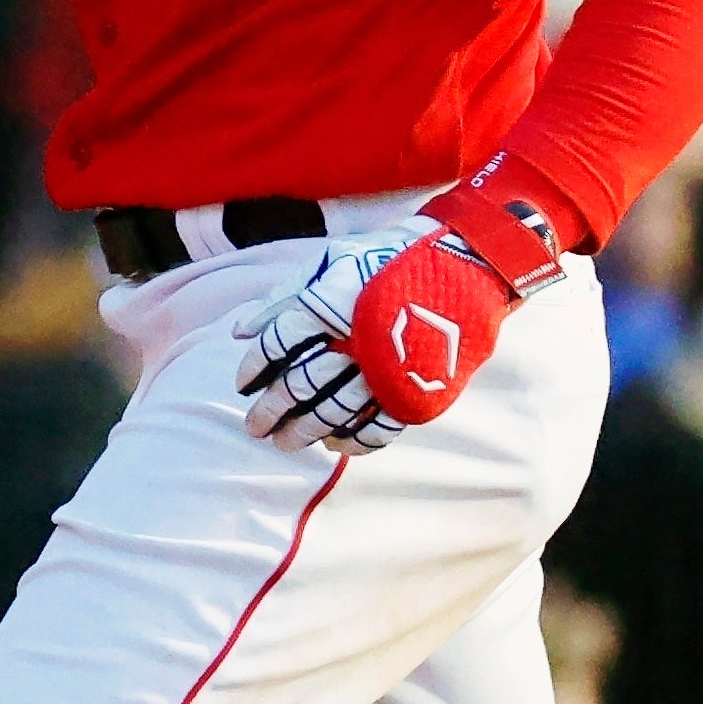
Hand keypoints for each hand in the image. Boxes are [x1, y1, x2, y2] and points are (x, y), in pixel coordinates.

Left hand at [230, 185, 563, 453]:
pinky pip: (380, 427)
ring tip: (285, 444)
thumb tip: (238, 331)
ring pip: (333, 411)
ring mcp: (386, 367)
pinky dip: (354, 441)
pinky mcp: (416, 388)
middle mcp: (353, 339)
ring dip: (304, 431)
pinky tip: (335, 444)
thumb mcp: (332, 261)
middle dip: (271, 411)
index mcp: (328, 303)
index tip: (243, 385)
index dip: (254, 367)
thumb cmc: (388, 259)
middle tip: (254, 427)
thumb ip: (282, 296)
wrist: (464, 263)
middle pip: (299, 384)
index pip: (277, 343)